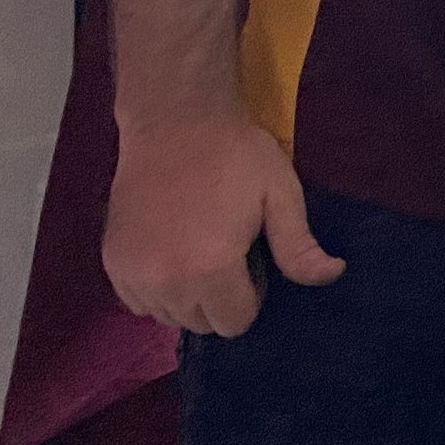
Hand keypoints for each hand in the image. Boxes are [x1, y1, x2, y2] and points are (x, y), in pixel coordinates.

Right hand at [105, 114, 344, 334]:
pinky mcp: (112, 262)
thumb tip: (332, 275)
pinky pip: (138, 301)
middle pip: (201, 323)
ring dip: (187, 294)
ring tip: (199, 246)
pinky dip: (157, 287)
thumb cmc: (236, 155)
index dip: (251, 293)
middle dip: (220, 297)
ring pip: (169, 314)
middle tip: (228, 248)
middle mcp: (165, 283)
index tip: (251, 256)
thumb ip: (299, 246)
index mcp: (211, 270)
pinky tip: (171, 249)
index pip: (235, 322)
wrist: (175, 122)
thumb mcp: (280, 195)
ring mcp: (131, 274)